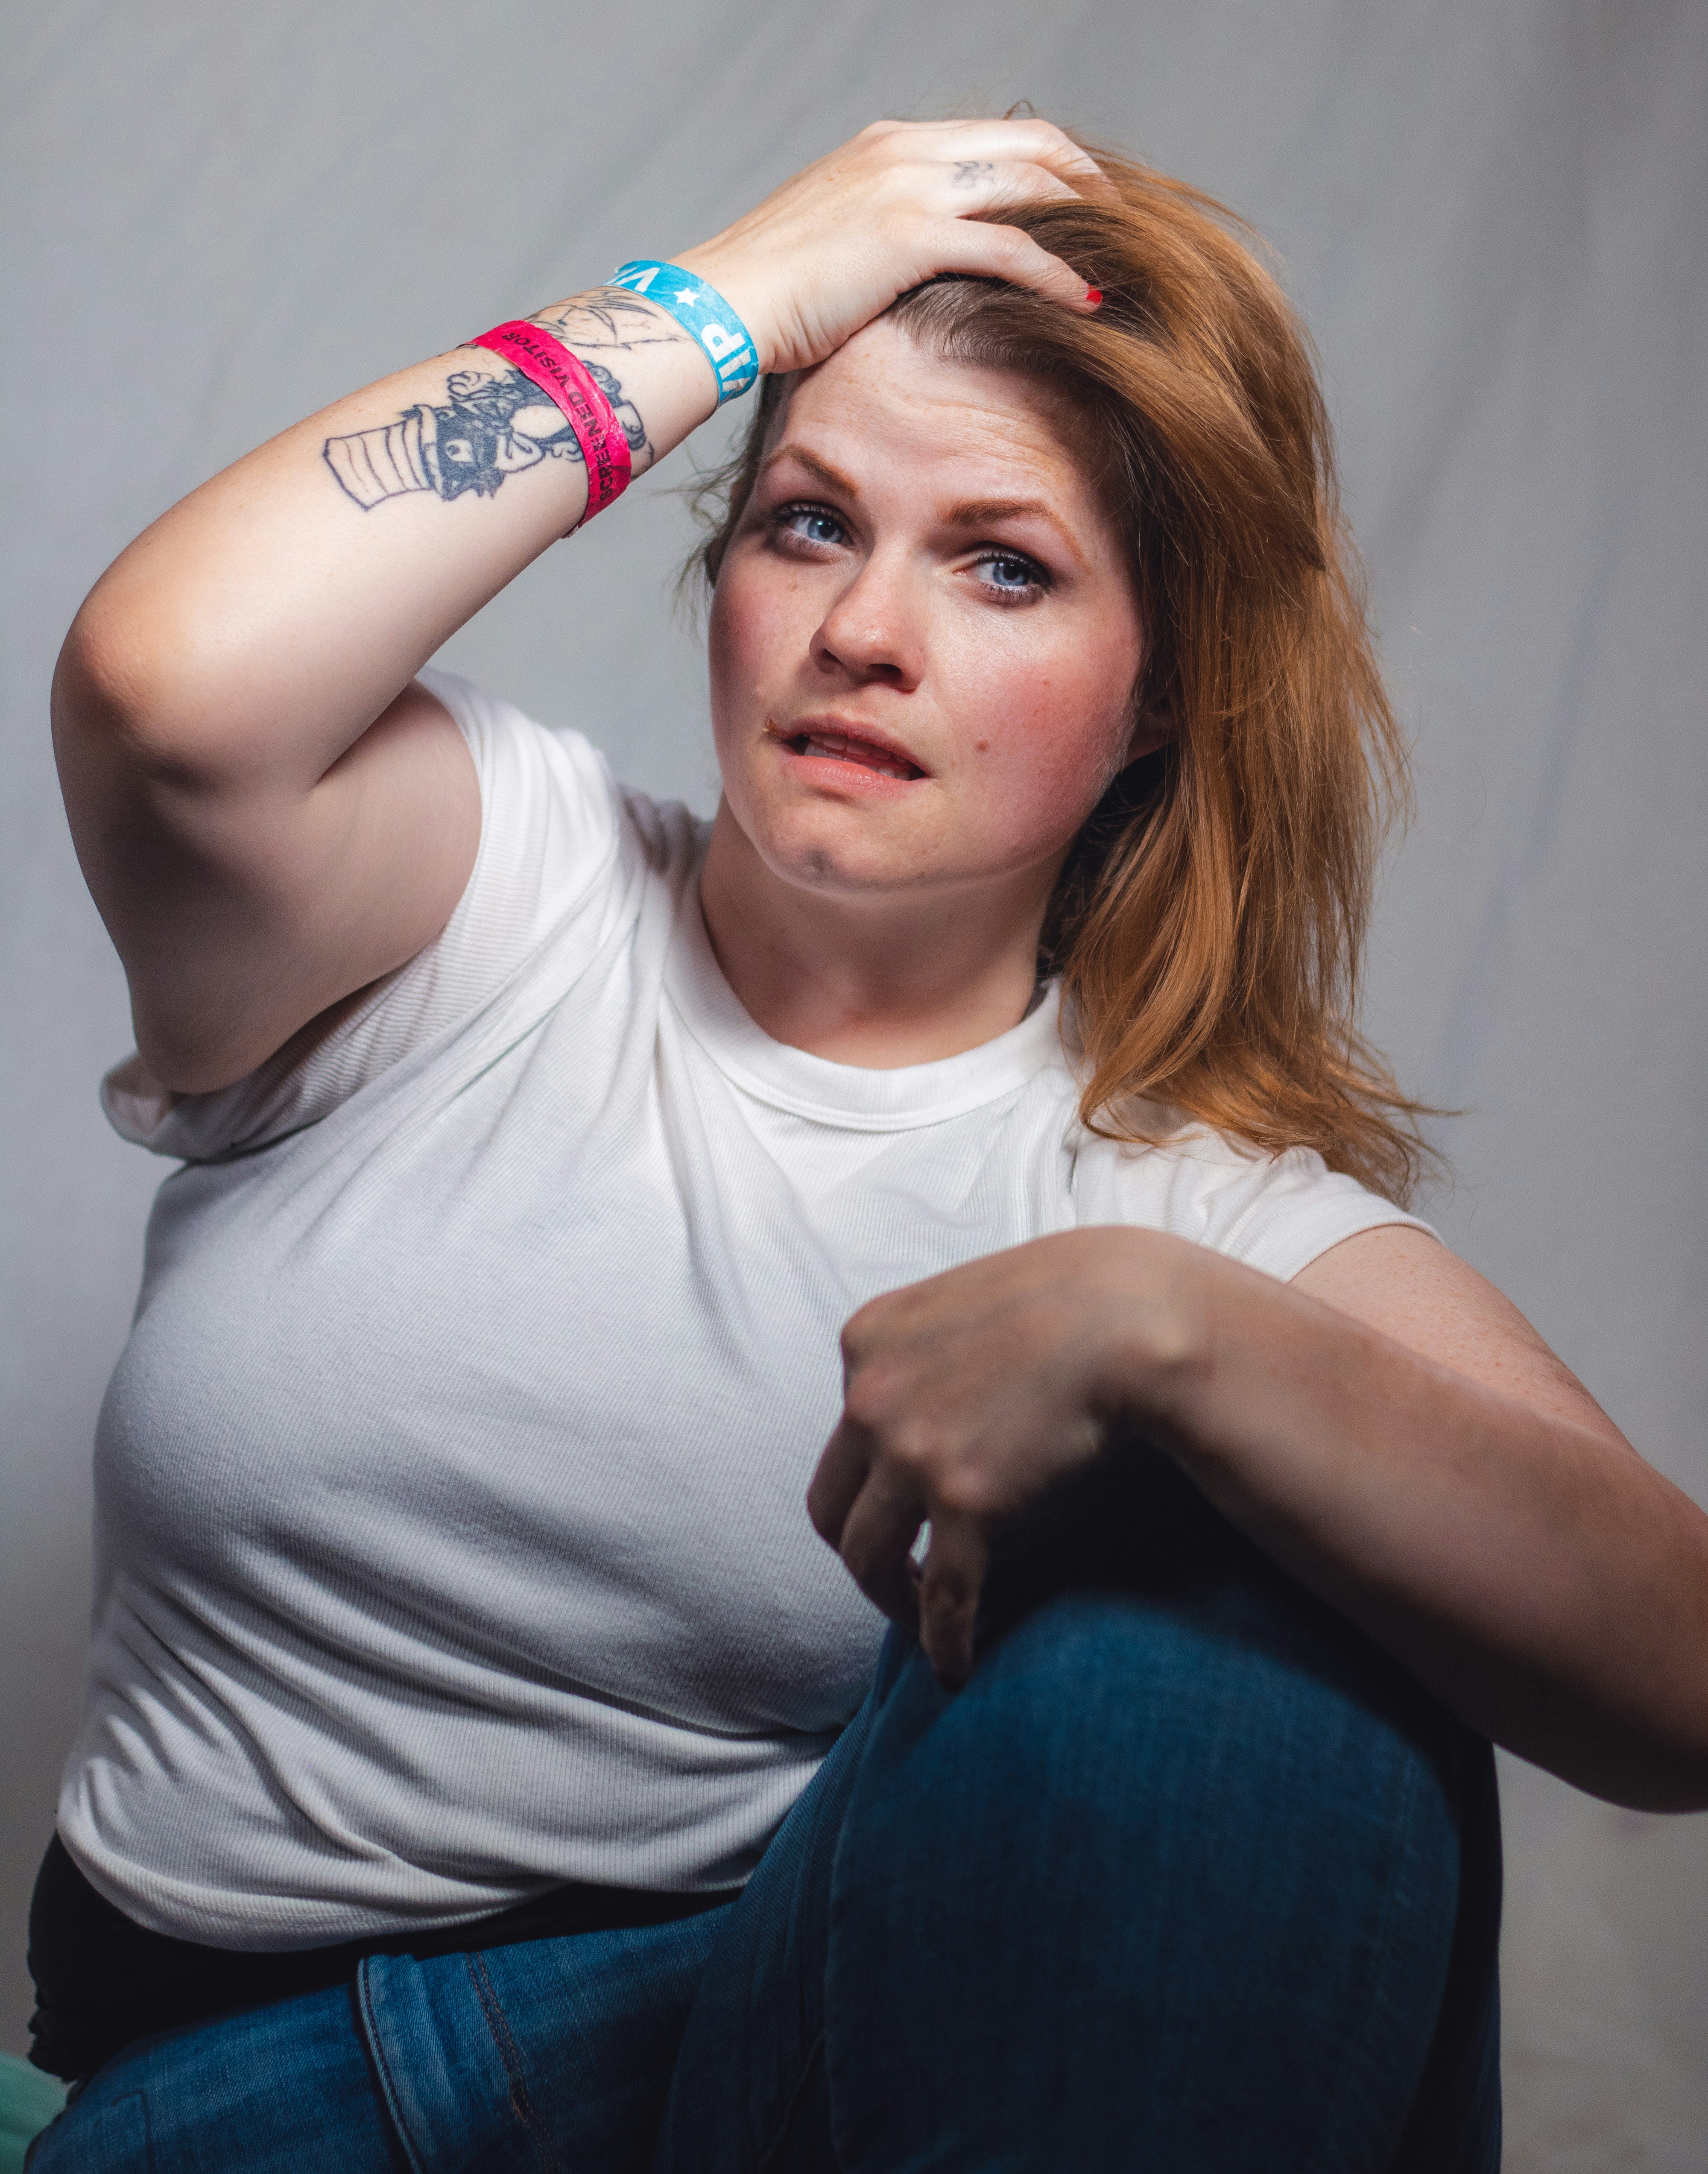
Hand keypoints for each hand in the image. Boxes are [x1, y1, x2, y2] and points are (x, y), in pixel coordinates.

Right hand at [675, 117, 1113, 377]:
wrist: (721, 302)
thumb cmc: (766, 294)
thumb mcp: (831, 244)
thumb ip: (879, 237)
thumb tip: (910, 273)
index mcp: (885, 146)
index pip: (991, 137)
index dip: (1048, 164)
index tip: (1078, 202)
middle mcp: (903, 151)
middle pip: (1027, 145)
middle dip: (1084, 182)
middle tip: (1119, 226)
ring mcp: (908, 187)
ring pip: (1030, 185)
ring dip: (1084, 221)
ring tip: (1118, 260)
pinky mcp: (912, 235)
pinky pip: (1012, 246)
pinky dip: (1057, 272)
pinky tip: (1083, 298)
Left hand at [807, 1228, 1207, 1687]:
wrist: (1124, 1312)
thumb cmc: (1062, 1300)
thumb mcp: (960, 1302)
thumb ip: (923, 1347)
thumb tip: (926, 1395)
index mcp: (864, 1342)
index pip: (844, 1436)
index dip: (869, 1484)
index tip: (898, 1512)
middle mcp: (869, 1397)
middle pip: (833, 1505)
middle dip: (860, 1550)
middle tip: (896, 1578)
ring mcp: (911, 1450)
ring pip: (868, 1557)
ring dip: (891, 1599)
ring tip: (923, 1620)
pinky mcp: (964, 1499)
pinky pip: (941, 1594)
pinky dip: (942, 1640)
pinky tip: (955, 1665)